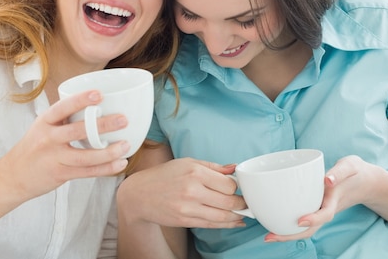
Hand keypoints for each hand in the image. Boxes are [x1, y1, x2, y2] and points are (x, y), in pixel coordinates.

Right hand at [0, 90, 130, 200]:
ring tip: (126, 145)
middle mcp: (48, 139)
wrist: (13, 176)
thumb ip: (64, 117)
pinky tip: (120, 163)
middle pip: (77, 131)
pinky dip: (105, 169)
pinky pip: (87, 172)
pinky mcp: (60, 174)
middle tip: (123, 119)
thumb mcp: (43, 126)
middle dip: (102, 125)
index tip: (99, 94)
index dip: (80, 100)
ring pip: (85, 156)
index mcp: (45, 122)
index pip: (62, 107)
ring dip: (108, 151)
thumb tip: (95, 103)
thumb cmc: (34, 147)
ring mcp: (54, 158)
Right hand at [119, 157, 246, 228]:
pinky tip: (235, 222)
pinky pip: (212, 224)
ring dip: (237, 216)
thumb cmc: (165, 175)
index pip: (228, 184)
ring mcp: (188, 208)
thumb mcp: (187, 163)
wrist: (140, 194)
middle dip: (242, 203)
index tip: (240, 188)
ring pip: (223, 216)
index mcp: (195, 172)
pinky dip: (226, 224)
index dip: (237, 187)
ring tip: (244, 213)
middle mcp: (192, 190)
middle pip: (229, 201)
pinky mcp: (185, 220)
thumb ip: (213, 166)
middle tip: (247, 202)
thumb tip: (234, 168)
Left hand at [265, 155, 375, 241]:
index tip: (299, 221)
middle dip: (291, 235)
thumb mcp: (350, 166)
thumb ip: (340, 172)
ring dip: (288, 233)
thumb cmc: (355, 172)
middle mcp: (326, 209)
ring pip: (306, 228)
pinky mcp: (317, 208)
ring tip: (268, 236)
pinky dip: (290, 225)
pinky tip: (276, 222)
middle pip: (311, 229)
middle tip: (270, 237)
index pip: (325, 214)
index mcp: (335, 199)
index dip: (313, 219)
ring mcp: (321, 211)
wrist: (365, 181)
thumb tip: (327, 180)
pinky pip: (304, 220)